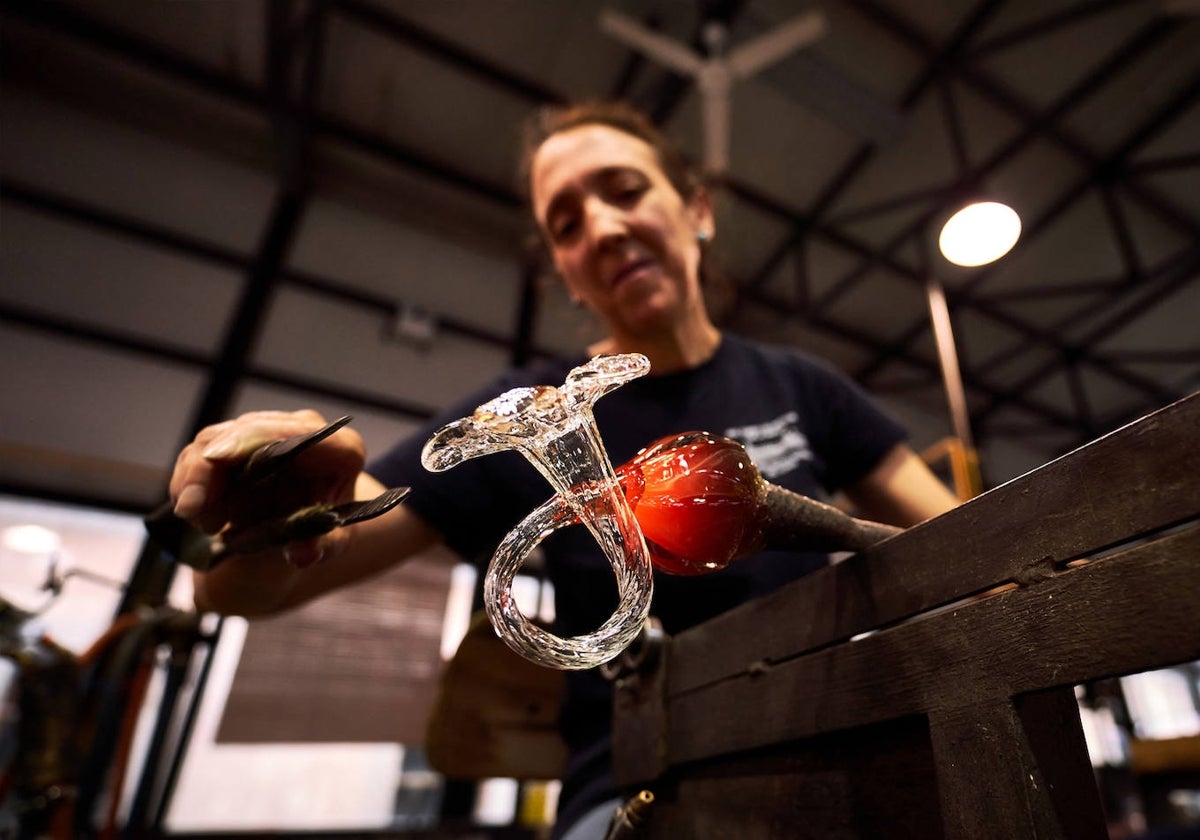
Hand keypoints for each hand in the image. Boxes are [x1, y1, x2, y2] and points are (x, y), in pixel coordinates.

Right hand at [169, 410, 365, 565]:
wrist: (306, 525)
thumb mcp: (331, 543)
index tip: (215, 458)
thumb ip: (319, 546)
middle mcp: (305, 431)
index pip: (302, 433)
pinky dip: (189, 482)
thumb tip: (303, 554)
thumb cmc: (324, 529)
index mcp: (341, 450)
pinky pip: (203, 451)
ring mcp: (268, 430)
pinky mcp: (239, 439)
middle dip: (209, 469)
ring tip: (205, 525)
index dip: (257, 439)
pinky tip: (195, 513)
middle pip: (247, 432)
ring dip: (195, 481)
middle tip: (190, 510)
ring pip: (216, 440)